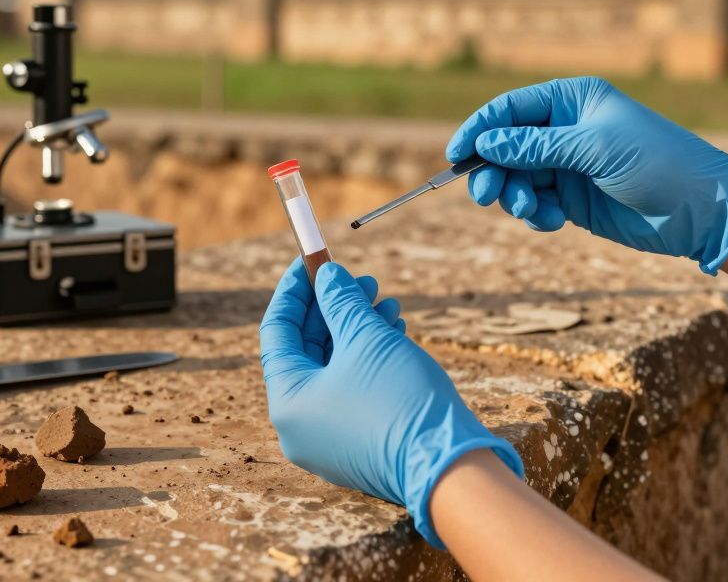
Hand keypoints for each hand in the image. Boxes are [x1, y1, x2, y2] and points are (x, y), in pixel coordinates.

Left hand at [259, 259, 524, 547]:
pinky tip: (394, 331)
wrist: (449, 467)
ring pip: (334, 368)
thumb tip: (327, 276)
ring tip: (387, 302)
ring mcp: (328, 438)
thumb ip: (340, 302)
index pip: (277, 331)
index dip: (295, 290)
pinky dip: (368, 358)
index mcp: (287, 401)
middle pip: (306, 349)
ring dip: (357, 330)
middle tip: (362, 280)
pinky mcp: (357, 443)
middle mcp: (299, 425)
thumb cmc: (401, 401)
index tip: (313, 259)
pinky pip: (352, 389)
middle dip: (335, 308)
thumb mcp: (367, 339)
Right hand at [446, 77, 727, 273]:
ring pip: (515, 178)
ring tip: (530, 210)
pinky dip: (534, 214)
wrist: (700, 210)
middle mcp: (565, 130)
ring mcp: (567, 165)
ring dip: (514, 196)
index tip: (456, 156)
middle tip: (485, 195)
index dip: (480, 130)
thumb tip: (486, 143)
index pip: (510, 109)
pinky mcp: (572, 198)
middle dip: (492, 171)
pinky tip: (552, 222)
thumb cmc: (657, 163)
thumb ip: (536, 146)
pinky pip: (534, 203)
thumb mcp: (594, 148)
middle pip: (505, 147)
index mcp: (572, 101)